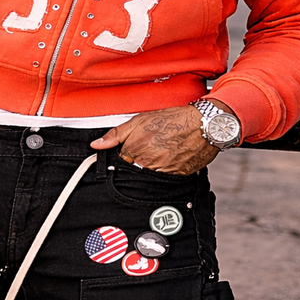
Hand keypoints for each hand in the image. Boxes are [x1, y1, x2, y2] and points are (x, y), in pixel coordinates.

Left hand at [90, 104, 218, 175]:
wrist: (203, 125)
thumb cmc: (172, 119)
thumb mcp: (139, 120)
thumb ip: (115, 134)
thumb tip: (96, 145)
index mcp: (134, 151)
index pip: (120, 162)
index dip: (126, 154)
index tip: (134, 149)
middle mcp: (146, 165)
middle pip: (134, 171)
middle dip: (139, 162)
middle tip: (152, 148)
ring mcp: (162, 173)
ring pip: (149, 177)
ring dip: (153, 167)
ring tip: (163, 151)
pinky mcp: (177, 178)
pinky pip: (166, 179)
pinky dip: (167, 170)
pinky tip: (173, 157)